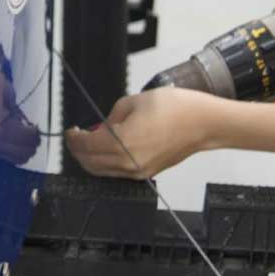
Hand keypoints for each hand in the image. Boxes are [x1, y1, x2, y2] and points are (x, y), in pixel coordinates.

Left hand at [64, 86, 212, 179]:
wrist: (204, 124)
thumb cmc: (176, 108)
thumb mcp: (135, 101)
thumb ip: (112, 116)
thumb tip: (103, 127)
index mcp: (122, 143)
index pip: (86, 146)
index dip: (73, 139)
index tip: (70, 131)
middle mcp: (128, 163)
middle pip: (90, 163)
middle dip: (78, 151)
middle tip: (75, 138)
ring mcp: (138, 172)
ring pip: (102, 171)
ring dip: (91, 159)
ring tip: (89, 143)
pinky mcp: (147, 173)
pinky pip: (117, 172)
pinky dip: (106, 163)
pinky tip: (107, 149)